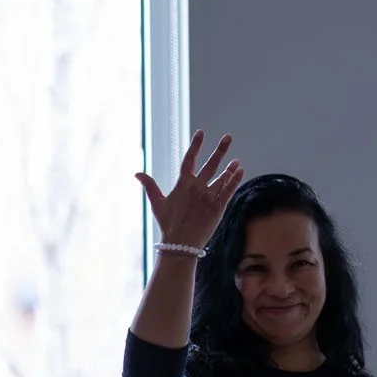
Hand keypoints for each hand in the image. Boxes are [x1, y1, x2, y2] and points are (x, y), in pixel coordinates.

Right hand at [135, 131, 244, 248]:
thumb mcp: (157, 203)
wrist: (181, 244)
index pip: (190, 159)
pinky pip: (229, 190)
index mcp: (183, 184)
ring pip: (223, 178)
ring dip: (230, 168)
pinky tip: (240, 171)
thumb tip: (136, 174)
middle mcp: (198, 187)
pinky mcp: (219, 207)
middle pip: (211, 164)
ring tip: (236, 162)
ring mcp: (209, 196)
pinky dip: (235, 180)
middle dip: (220, 150)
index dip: (195, 145)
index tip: (201, 132)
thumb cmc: (168, 224)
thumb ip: (150, 186)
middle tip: (228, 137)